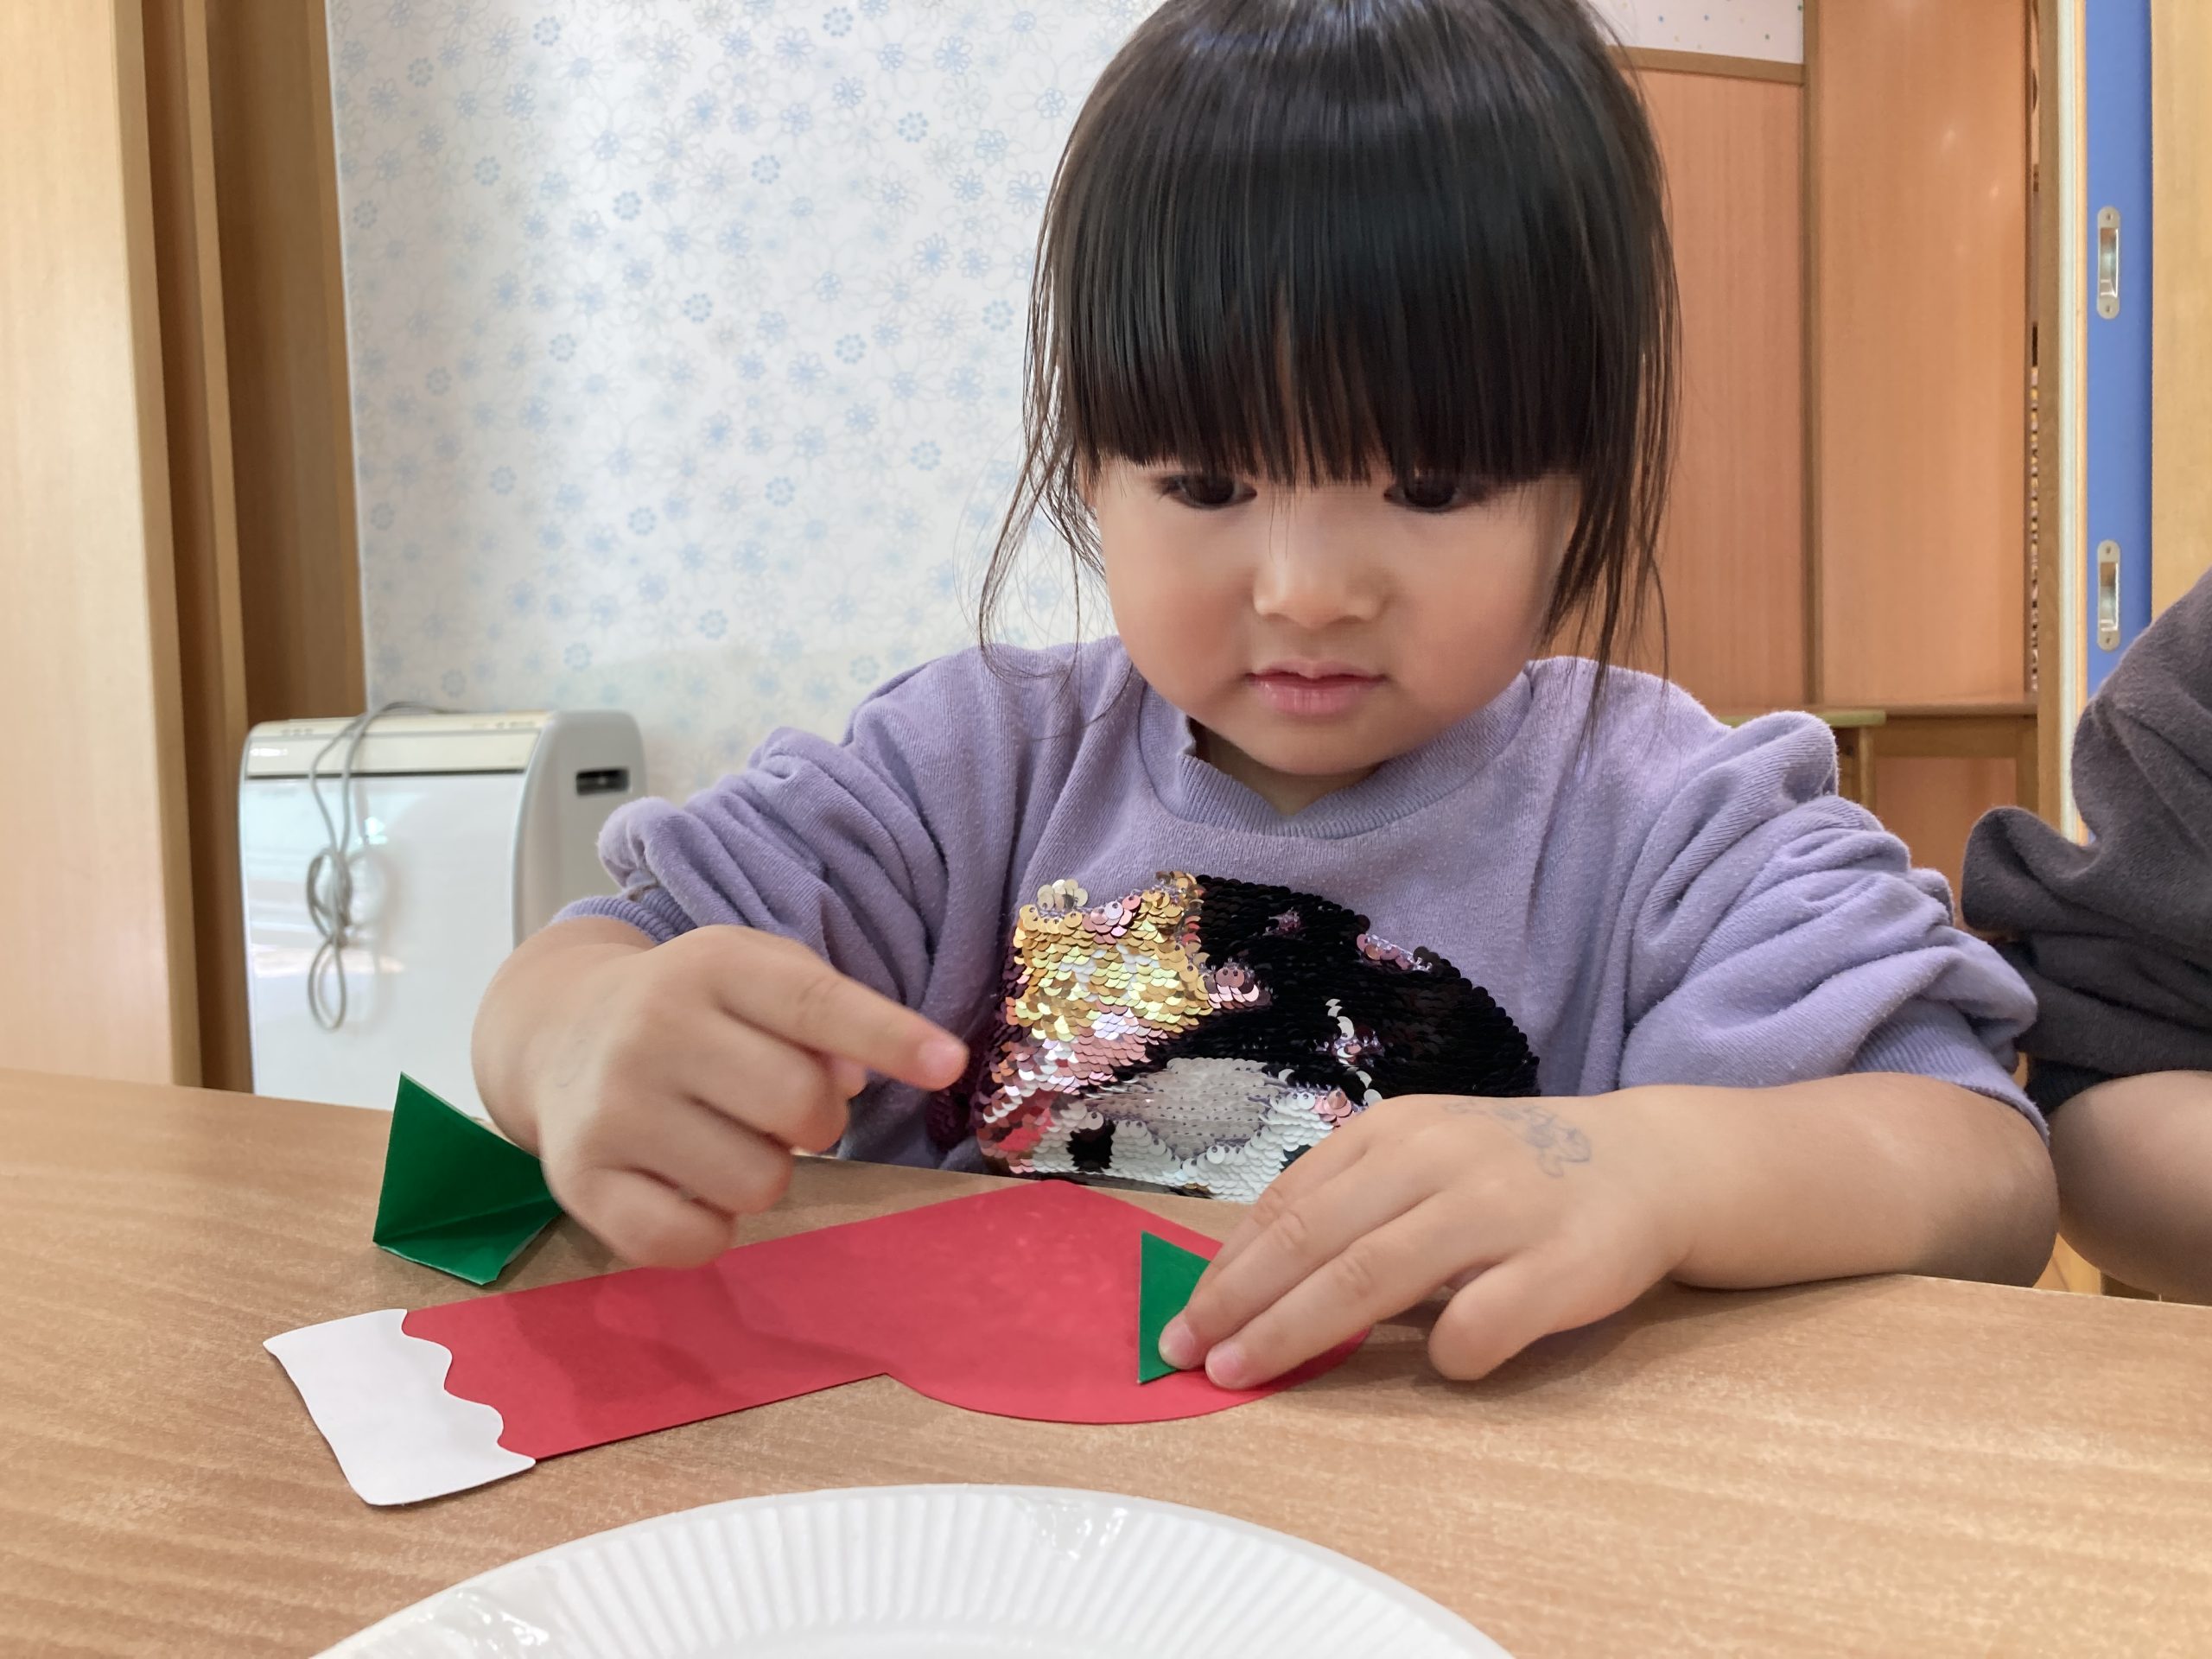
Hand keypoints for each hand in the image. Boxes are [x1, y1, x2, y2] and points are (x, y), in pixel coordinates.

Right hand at [516, 924, 967, 1267]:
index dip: (890, 1036)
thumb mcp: (754, 973)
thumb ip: (825, 1010)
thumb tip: (858, 1077)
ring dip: (765, 1172)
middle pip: (800, 1104)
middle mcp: (654, 1028)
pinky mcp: (580, 1181)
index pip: (815, 1002)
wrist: (557, 1030)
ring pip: (758, 1182)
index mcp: (711, 964)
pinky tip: (689, 1185)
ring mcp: (612, 1108)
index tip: (950, 1063)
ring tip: (723, 1136)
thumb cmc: (689, 1006)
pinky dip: (712, 1228)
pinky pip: (692, 1241)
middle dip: (817, 1120)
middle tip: (779, 1107)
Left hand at [1157, 1092, 1692, 1385]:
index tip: (1184, 1319)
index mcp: (1396, 1132)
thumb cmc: (1511, 1175)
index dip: (1229, 1267)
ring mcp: (1499, 1209)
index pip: (1290, 1205)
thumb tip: (1247, 1287)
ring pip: (1371, 1277)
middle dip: (1239, 1303)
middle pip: (1314, 1241)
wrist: (1646, 1164)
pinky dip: (1443, 1352)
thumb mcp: (1423, 1161)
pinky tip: (1441, 1363)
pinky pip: (1477, 1323)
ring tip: (1246, 1373)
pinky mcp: (1559, 1265)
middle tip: (1189, 1355)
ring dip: (1296, 1332)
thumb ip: (1351, 1208)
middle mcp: (1438, 1159)